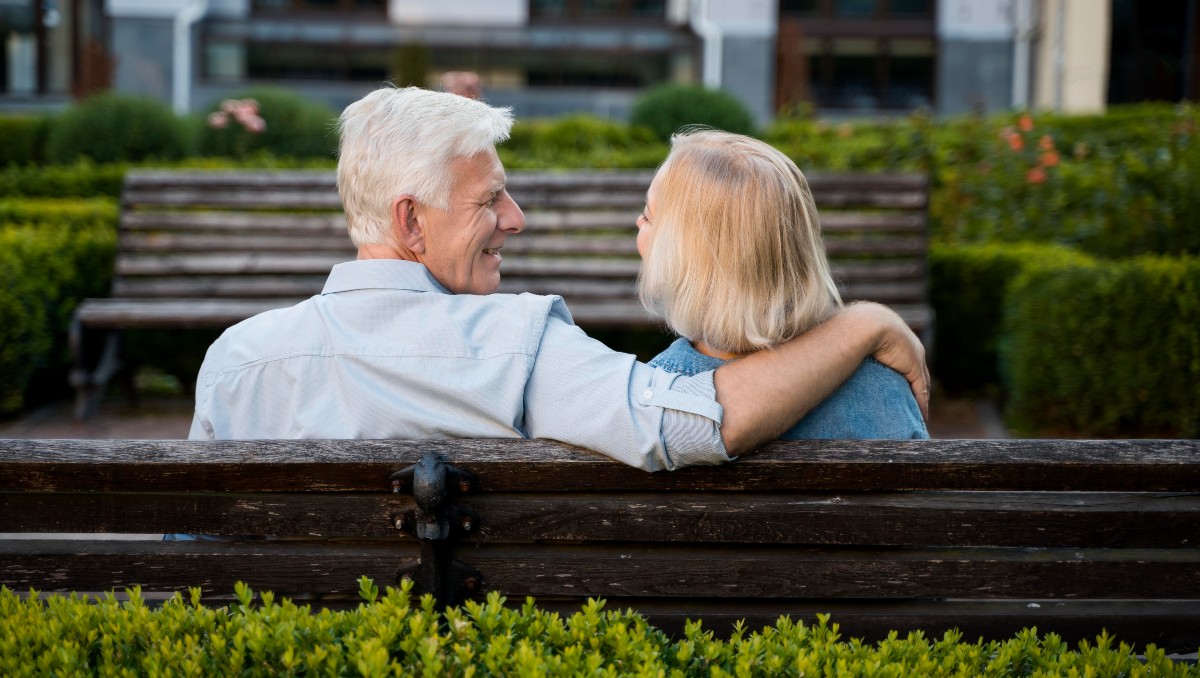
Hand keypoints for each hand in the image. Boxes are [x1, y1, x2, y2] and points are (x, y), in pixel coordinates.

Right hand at [847, 302, 929, 419]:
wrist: (864, 324)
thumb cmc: (849, 327)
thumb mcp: (847, 336)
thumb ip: (842, 344)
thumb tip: (823, 352)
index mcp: (891, 328)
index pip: (900, 352)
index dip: (901, 366)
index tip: (898, 380)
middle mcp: (906, 340)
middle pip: (916, 366)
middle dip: (916, 382)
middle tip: (913, 400)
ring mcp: (912, 353)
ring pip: (921, 379)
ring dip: (920, 395)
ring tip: (917, 411)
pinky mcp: (914, 365)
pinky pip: (920, 387)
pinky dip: (921, 402)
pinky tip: (921, 414)